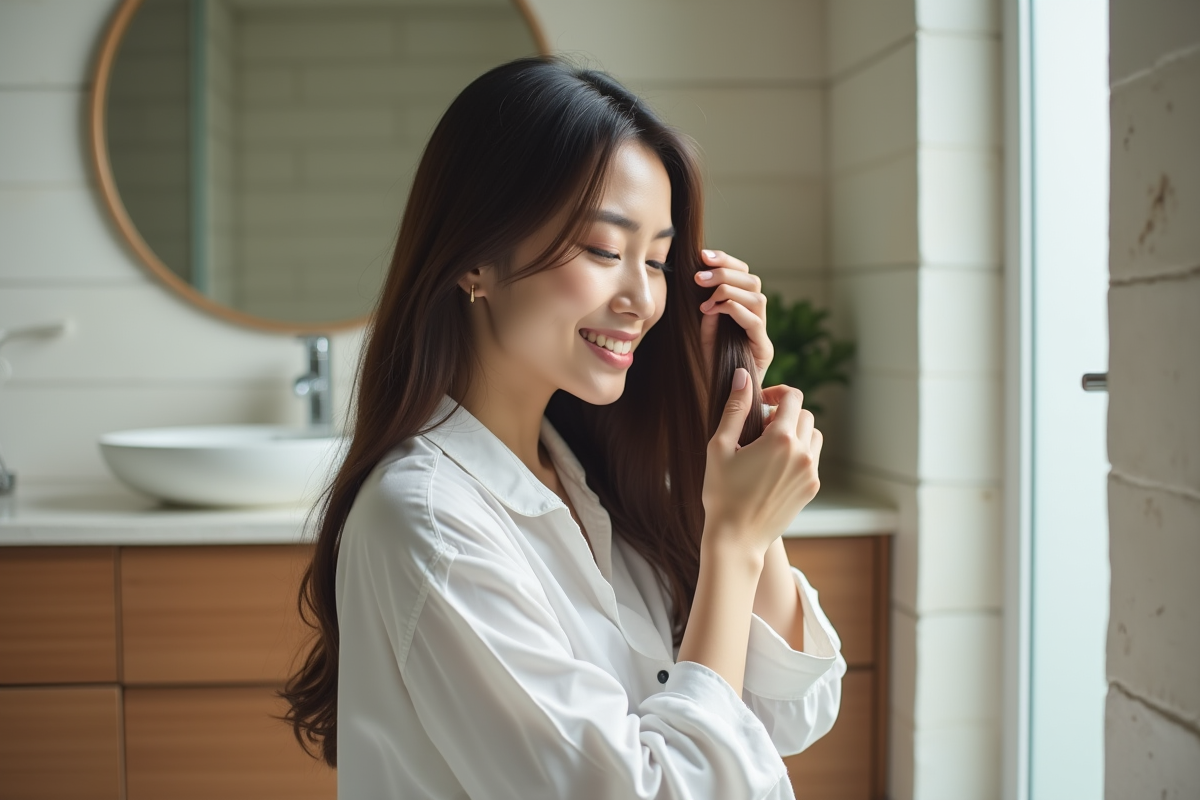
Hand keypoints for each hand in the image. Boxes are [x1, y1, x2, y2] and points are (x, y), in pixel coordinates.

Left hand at [695, 249, 772, 385]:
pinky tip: (714, 310)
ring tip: (705, 298)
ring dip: (728, 290)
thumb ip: (707, 312)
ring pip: (757, 297)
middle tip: (699, 276)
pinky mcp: (764, 349)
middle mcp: (758, 319)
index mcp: (745, 310)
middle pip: (753, 281)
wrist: (723, 402)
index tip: (703, 255)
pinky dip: (734, 310)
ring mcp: (762, 334)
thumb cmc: (712, 368)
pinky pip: (754, 321)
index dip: (727, 261)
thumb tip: (704, 287)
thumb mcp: (704, 334)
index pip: (744, 275)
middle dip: (725, 273)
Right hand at [701, 368, 822, 559]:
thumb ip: (735, 408)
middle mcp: (803, 453)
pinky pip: (812, 459)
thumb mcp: (720, 447)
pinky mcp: (811, 488)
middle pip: (805, 414)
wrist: (736, 538)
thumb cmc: (721, 493)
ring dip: (796, 432)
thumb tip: (742, 376)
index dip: (776, 392)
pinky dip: (799, 453)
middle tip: (759, 427)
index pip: (793, 397)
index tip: (759, 401)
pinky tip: (773, 467)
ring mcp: (810, 472)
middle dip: (784, 413)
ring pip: (814, 435)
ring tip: (769, 446)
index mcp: (780, 439)